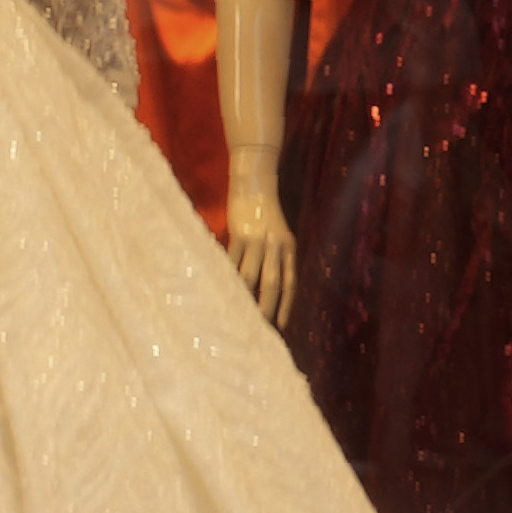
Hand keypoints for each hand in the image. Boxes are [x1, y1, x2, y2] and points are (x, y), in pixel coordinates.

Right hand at [223, 186, 295, 326]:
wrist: (254, 185)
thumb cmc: (265, 213)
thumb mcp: (278, 234)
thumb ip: (276, 257)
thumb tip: (263, 287)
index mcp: (289, 247)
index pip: (290, 282)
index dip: (286, 305)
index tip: (280, 326)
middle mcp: (276, 245)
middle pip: (272, 283)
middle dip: (266, 307)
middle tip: (259, 327)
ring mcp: (257, 240)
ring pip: (251, 275)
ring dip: (244, 295)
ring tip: (237, 313)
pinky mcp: (239, 234)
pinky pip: (232, 261)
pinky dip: (227, 276)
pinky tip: (221, 288)